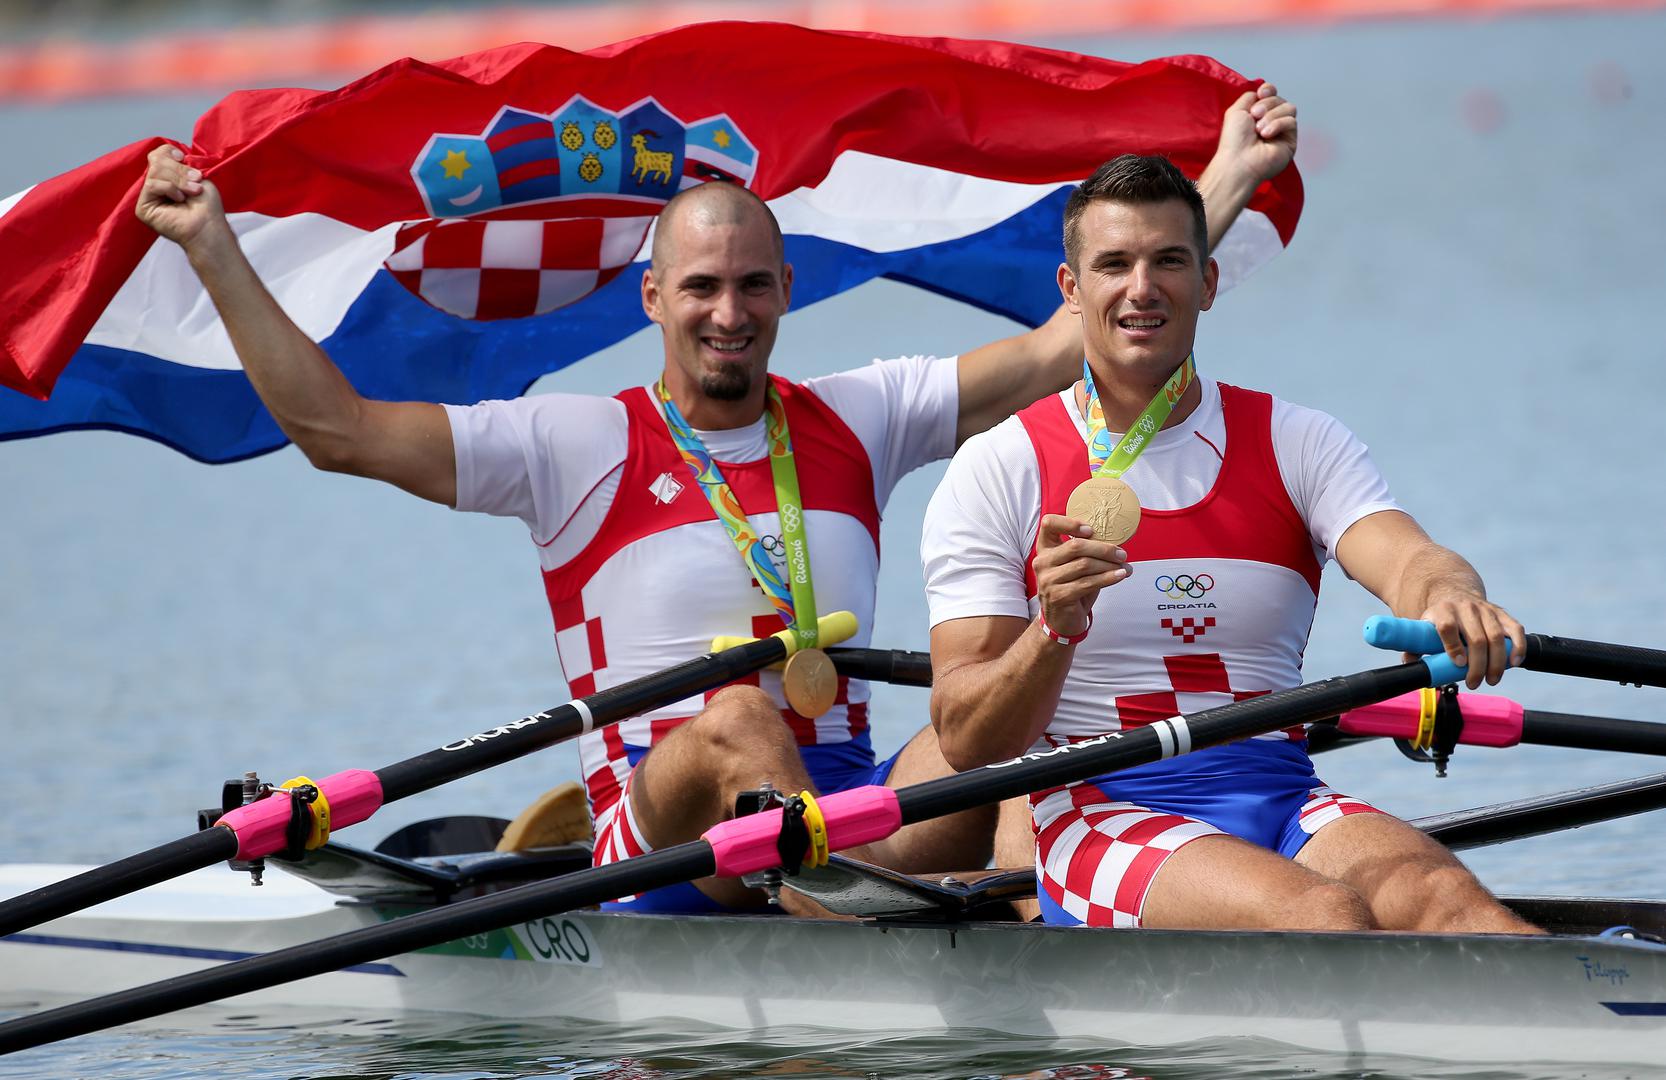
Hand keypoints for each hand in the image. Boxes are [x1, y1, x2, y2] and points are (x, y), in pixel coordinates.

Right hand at [136, 144, 227, 251]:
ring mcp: (149, 197)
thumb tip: (173, 154)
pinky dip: (169, 189)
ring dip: (178, 180)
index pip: (158, 154)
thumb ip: (181, 163)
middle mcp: (157, 185)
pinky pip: (152, 185)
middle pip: (156, 160)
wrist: (209, 226)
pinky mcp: (143, 208)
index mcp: (168, 177)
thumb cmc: (207, 206)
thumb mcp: (197, 176)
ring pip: (154, 171)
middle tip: (196, 180)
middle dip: (179, 169)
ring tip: (193, 191)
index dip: (168, 152)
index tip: (183, 157)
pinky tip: (180, 200)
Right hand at [1031, 514, 1130, 638]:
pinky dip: (1108, 578)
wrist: (1061, 620)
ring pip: (1085, 565)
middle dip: (1104, 549)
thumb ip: (1085, 551)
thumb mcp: (1074, 565)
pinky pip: (1088, 583)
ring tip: (1125, 567)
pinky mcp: (1059, 596)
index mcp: (1045, 549)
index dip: (1070, 523)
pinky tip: (1120, 576)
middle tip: (1121, 554)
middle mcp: (1042, 562)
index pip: (1049, 524)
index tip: (1091, 530)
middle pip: (1075, 546)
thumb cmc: (1071, 588)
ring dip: (1109, 565)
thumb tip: (1116, 541)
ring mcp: (1048, 580)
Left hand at [1213, 82, 1297, 186]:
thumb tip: (1262, 91)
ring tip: (1259, 130)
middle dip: (1267, 104)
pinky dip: (1278, 125)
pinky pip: (1291, 121)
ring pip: (1289, 108)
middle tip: (1254, 116)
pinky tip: (1267, 135)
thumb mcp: (1236, 110)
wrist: (1239, 161)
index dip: (1269, 90)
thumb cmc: (1234, 141)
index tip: (1261, 94)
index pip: (1271, 93)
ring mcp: (1282, 131)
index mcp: (1257, 114)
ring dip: (1272, 115)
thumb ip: (1250, 96)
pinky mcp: (1290, 140)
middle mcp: (1270, 120)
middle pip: (1279, 99)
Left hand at [1417, 592, 1525, 689]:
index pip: (1448, 627)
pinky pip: (1515, 629)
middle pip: (1476, 638)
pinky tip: (1514, 662)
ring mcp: (1486, 610)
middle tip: (1474, 683)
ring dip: (1497, 662)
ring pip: (1496, 637)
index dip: (1453, 647)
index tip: (1458, 664)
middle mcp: (1465, 608)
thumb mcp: (1424, 628)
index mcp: (1442, 611)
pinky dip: (1518, 646)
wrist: (1453, 593)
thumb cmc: (1438, 619)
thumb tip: (1410, 666)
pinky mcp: (1502, 614)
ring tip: (1492, 679)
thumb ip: (1415, 647)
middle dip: (1477, 665)